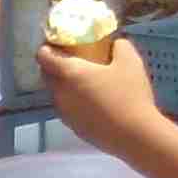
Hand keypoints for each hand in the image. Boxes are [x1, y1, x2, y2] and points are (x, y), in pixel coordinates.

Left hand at [39, 31, 165, 153]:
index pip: (43, 56)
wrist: (134, 136)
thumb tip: (116, 43)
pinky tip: (95, 102)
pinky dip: (74, 101)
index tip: (62, 42)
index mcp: (68, 73)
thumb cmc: (129, 94)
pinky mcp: (74, 128)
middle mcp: (60, 93)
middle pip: (46, 75)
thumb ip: (120, 46)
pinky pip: (67, 108)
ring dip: (65, 84)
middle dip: (55, 64)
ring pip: (56, 93)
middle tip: (75, 58)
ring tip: (86, 81)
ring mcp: (65, 113)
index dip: (48, 46)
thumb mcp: (130, 61)